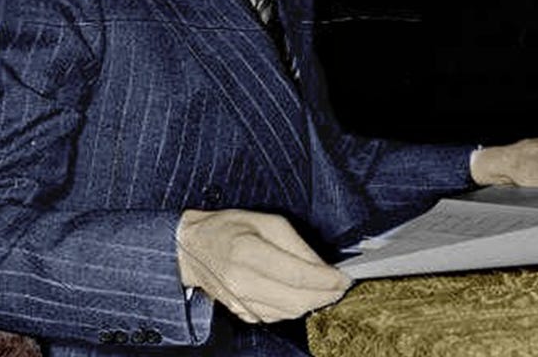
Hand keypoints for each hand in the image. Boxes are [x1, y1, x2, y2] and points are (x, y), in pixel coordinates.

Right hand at [176, 209, 350, 322]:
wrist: (192, 249)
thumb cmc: (229, 229)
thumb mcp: (268, 222)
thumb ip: (298, 245)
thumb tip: (324, 267)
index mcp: (248, 253)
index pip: (299, 275)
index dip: (327, 280)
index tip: (345, 277)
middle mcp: (242, 282)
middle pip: (297, 300)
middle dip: (326, 295)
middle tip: (341, 285)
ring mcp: (240, 302)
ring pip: (290, 312)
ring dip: (313, 303)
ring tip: (326, 288)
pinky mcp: (240, 312)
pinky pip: (277, 316)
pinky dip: (295, 307)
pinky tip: (301, 294)